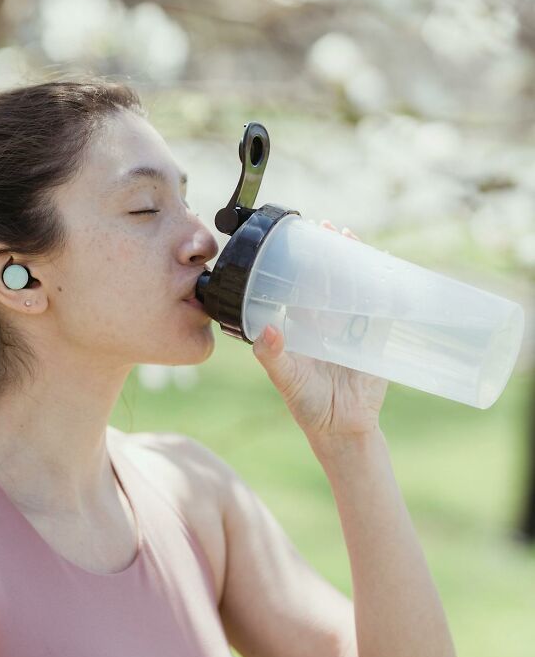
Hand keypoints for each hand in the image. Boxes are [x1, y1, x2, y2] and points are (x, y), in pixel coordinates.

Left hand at [252, 220, 388, 440]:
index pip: (299, 288)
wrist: (342, 428)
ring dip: (356, 263)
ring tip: (353, 239)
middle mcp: (326, 323)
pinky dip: (385, 288)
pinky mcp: (375, 339)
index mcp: (302, 327)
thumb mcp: (287, 379)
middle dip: (330, 254)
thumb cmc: (308, 404)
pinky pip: (381, 308)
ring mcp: (352, 328)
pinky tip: (386, 267)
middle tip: (329, 228)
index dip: (299, 265)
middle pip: (329, 280)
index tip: (298, 241)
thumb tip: (268, 331)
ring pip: (355, 288)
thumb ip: (273, 356)